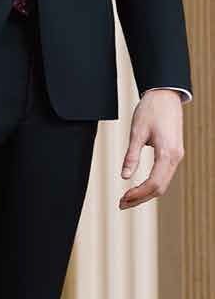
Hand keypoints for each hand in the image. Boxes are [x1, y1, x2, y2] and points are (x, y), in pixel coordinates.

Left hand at [119, 88, 184, 209]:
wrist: (165, 95)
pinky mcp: (174, 153)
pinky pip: (164, 175)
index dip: (138, 194)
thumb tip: (124, 176)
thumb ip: (131, 155)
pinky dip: (152, 184)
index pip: (154, 183)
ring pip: (163, 183)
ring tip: (127, 198)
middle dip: (141, 198)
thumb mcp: (136, 132)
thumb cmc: (151, 110)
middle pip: (160, 188)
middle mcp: (175, 157)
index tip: (122, 198)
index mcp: (167, 153)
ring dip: (146, 193)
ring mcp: (177, 155)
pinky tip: (139, 187)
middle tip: (121, 204)